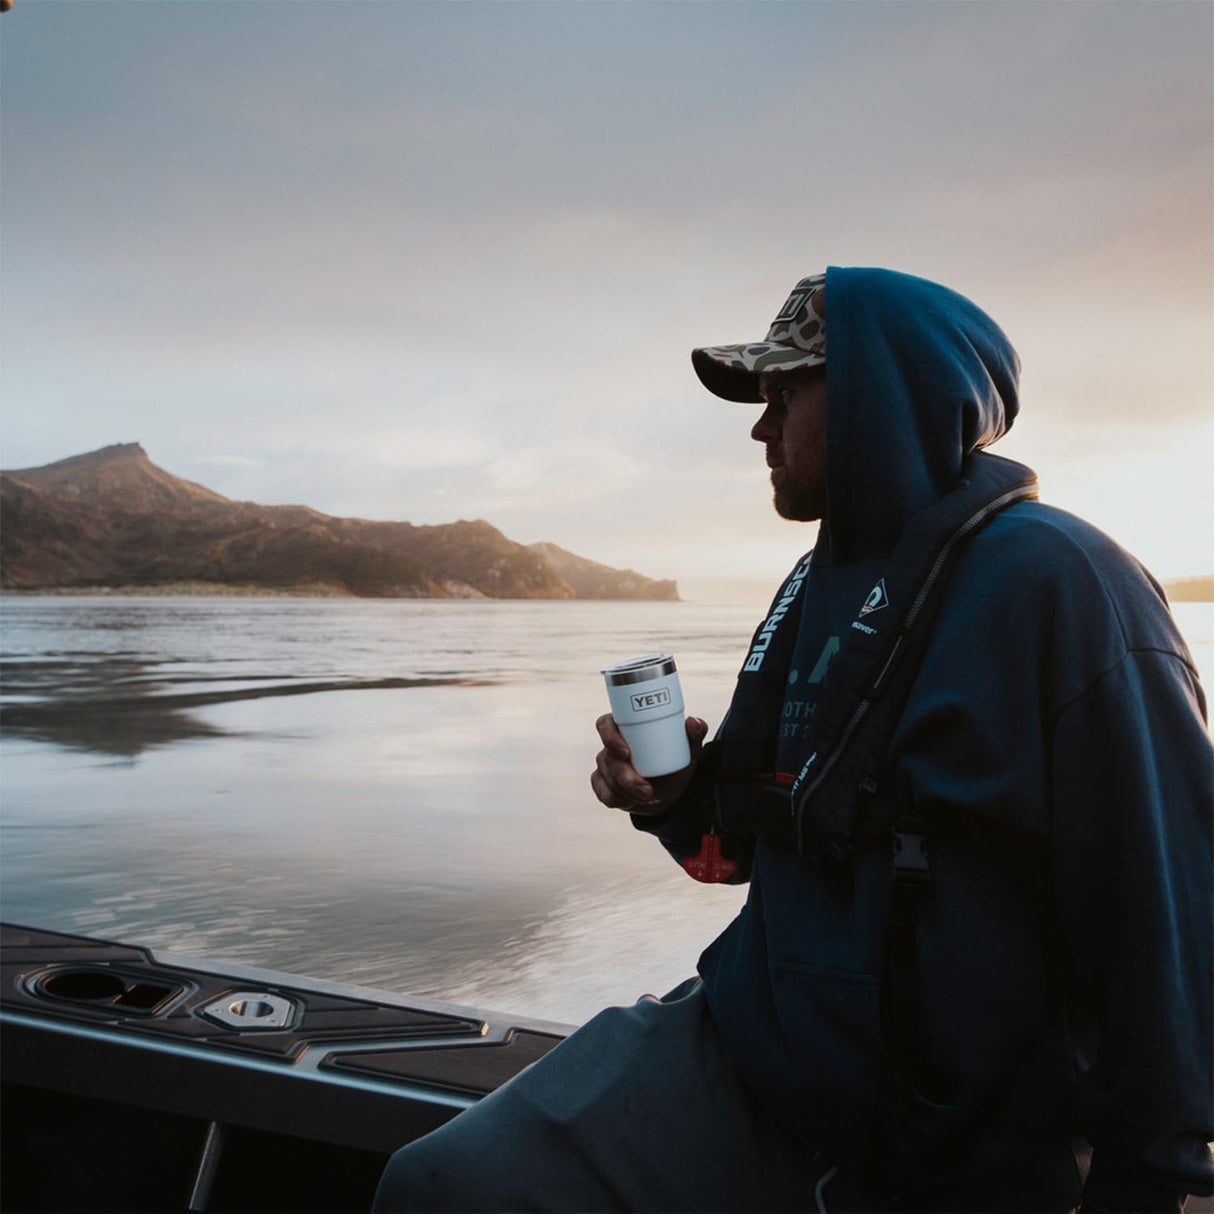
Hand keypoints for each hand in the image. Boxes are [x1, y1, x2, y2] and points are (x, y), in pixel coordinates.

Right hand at [590, 714, 708, 816]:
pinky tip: (629, 801)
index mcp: (626, 728)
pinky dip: (616, 799)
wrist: (670, 791)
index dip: (609, 736)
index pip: (605, 724)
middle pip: (607, 757)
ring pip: (605, 777)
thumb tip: (692, 722)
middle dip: (624, 776)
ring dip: (625, 790)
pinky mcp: (603, 785)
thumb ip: (695, 734)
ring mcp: (605, 766)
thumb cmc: (675, 764)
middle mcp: (611, 746)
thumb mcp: (687, 751)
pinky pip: (603, 793)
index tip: (626, 752)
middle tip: (646, 789)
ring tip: (647, 796)